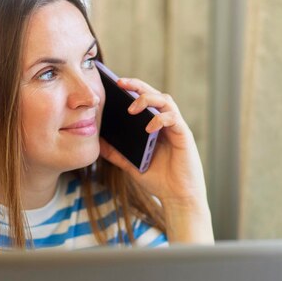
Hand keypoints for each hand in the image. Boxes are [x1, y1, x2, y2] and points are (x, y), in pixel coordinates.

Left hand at [98, 77, 212, 241]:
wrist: (177, 197)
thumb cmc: (158, 180)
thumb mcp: (131, 165)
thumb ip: (116, 153)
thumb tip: (97, 143)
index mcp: (154, 126)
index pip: (143, 101)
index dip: (130, 90)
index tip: (113, 85)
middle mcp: (166, 123)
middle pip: (154, 94)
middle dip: (137, 86)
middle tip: (120, 83)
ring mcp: (176, 127)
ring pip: (165, 100)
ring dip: (148, 99)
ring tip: (131, 108)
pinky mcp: (184, 135)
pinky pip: (174, 118)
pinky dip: (160, 119)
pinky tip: (148, 128)